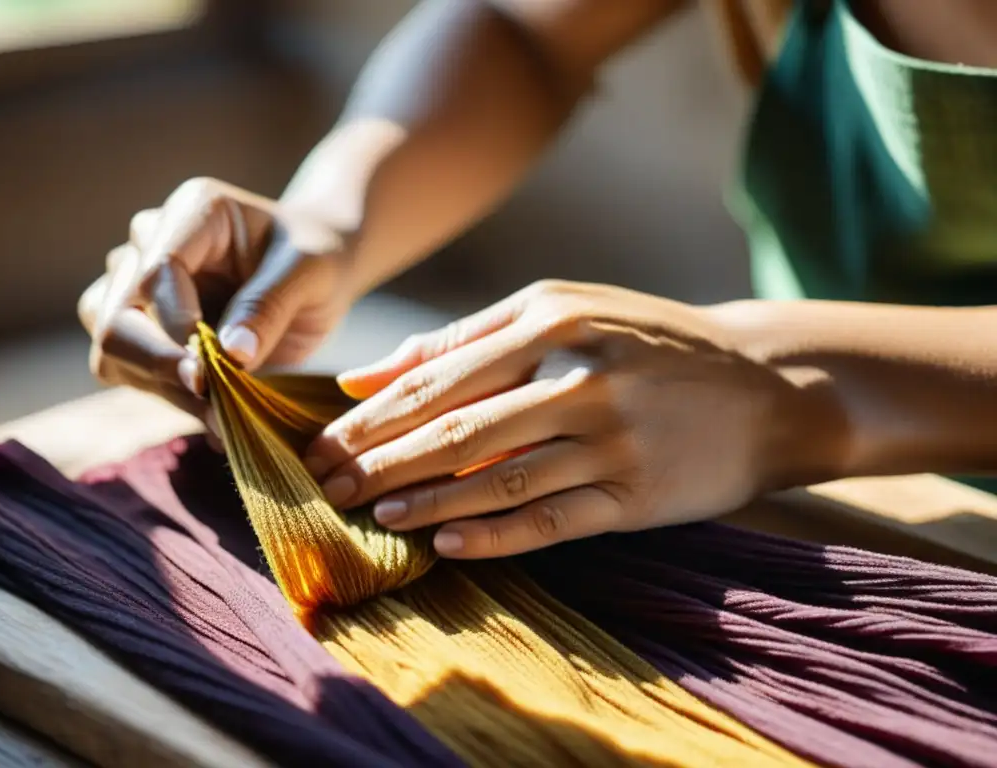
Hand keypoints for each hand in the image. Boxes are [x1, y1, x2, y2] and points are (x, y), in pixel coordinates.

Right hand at [78, 177, 355, 444]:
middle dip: (158, 364)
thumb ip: (269, 307)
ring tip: (222, 413)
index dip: (175, 325)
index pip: (156, 271)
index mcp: (194, 212)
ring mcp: (135, 284)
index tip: (208, 372)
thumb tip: (232, 356)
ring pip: (112, 347)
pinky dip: (168, 397)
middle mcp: (151, 242)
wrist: (314, 274)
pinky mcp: (139, 327)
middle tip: (212, 402)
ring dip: (162, 387)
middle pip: (114, 313)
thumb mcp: (310, 272)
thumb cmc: (316, 260)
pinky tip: (215, 414)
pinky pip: (129, 370)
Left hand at [307, 280, 836, 558]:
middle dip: (383, 461)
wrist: (764, 383)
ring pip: (501, 479)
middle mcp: (581, 377)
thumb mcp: (563, 312)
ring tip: (375, 514)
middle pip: (460, 428)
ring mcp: (613, 440)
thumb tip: (364, 377)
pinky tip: (448, 544)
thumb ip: (463, 341)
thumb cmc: (645, 341)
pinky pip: (553, 520)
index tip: (321, 445)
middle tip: (326, 487)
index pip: (440, 377)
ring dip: (430, 500)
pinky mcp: (638, 495)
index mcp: (552, 321)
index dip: (373, 418)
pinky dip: (497, 535)